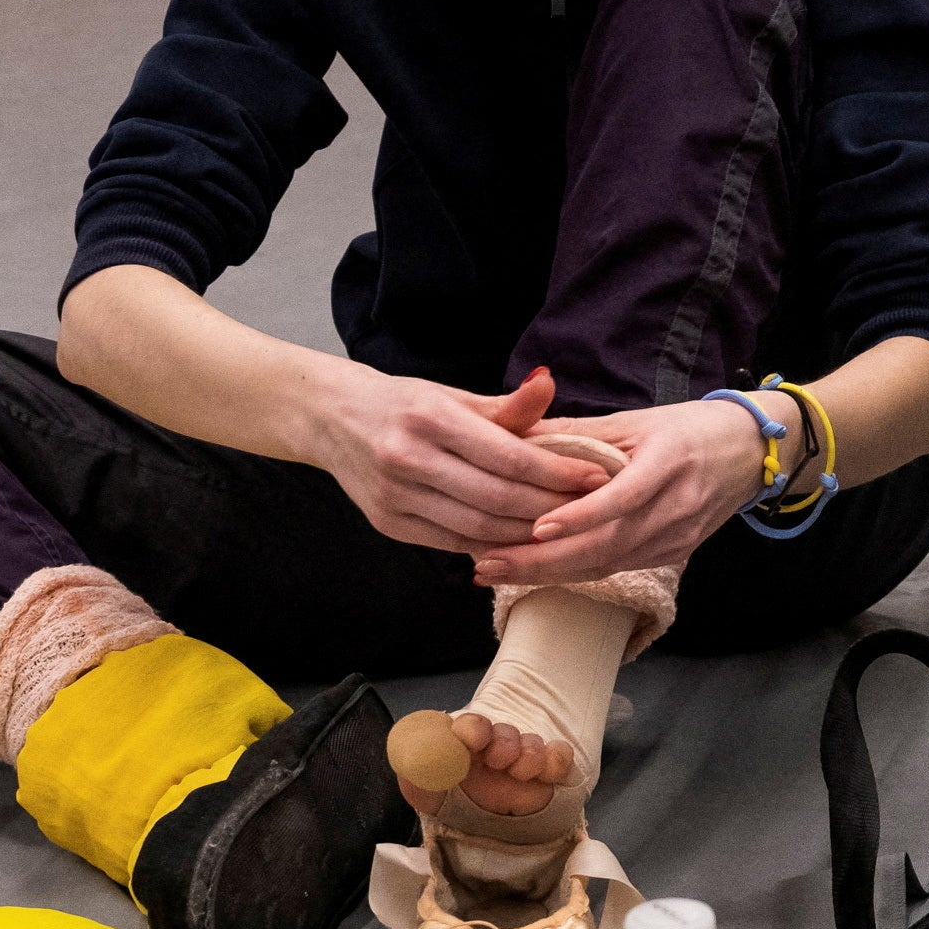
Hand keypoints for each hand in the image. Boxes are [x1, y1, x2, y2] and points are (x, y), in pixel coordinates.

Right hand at [309, 363, 613, 555]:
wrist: (331, 419)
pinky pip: (453, 542)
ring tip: (565, 528)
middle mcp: (407, 459)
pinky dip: (493, 544)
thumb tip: (550, 384)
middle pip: (496, 498)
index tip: (596, 476)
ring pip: (477, 528)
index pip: (507, 455)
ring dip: (527, 533)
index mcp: (429, 418)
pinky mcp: (388, 524)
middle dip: (551, 508)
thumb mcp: (452, 395)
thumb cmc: (405, 404)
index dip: (557, 471)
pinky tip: (523, 541)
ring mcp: (395, 496)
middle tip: (592, 509)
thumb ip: (505, 404)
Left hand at [409, 709, 583, 821]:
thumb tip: (415, 754)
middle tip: (499, 761)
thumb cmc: (455, 811)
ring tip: (520, 774)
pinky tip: (544, 776)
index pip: (472, 725)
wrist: (489, 846)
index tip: (475, 741)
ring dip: (529, 755)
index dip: (474, 729)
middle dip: (504, 743)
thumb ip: (416, 772)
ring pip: (533, 744)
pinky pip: (561, 756)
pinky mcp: (552, 775)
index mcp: (466, 749)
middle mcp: (495, 751)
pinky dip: (556, 760)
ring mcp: (524, 762)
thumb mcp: (423, 792)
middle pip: (506, 733)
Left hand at [479, 396, 770, 590]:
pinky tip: (534, 570)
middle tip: (486, 564)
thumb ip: (579, 431)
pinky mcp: (674, 554)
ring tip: (495, 570)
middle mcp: (677, 507)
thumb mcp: (637, 420)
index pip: (625, 497)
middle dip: (541, 561)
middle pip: (606, 545)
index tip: (537, 527)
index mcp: (671, 462)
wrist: (753, 452)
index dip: (582, 515)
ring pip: (606, 564)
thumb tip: (516, 435)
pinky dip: (573, 571)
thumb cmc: (690, 429)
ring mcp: (678, 537)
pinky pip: (616, 566)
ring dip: (547, 572)